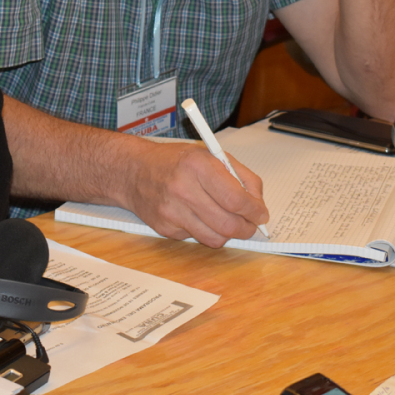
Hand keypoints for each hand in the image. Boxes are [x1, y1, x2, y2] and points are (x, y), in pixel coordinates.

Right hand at [121, 141, 268, 246]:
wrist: (133, 171)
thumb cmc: (175, 161)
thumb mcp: (209, 155)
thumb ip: (239, 175)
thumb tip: (258, 203)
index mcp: (198, 165)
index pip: (236, 198)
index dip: (254, 211)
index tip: (261, 214)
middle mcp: (183, 189)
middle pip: (228, 224)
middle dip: (247, 228)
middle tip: (251, 224)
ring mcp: (172, 212)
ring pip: (215, 238)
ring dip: (229, 234)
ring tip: (228, 221)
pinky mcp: (165, 229)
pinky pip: (197, 239)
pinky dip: (206, 231)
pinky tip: (199, 216)